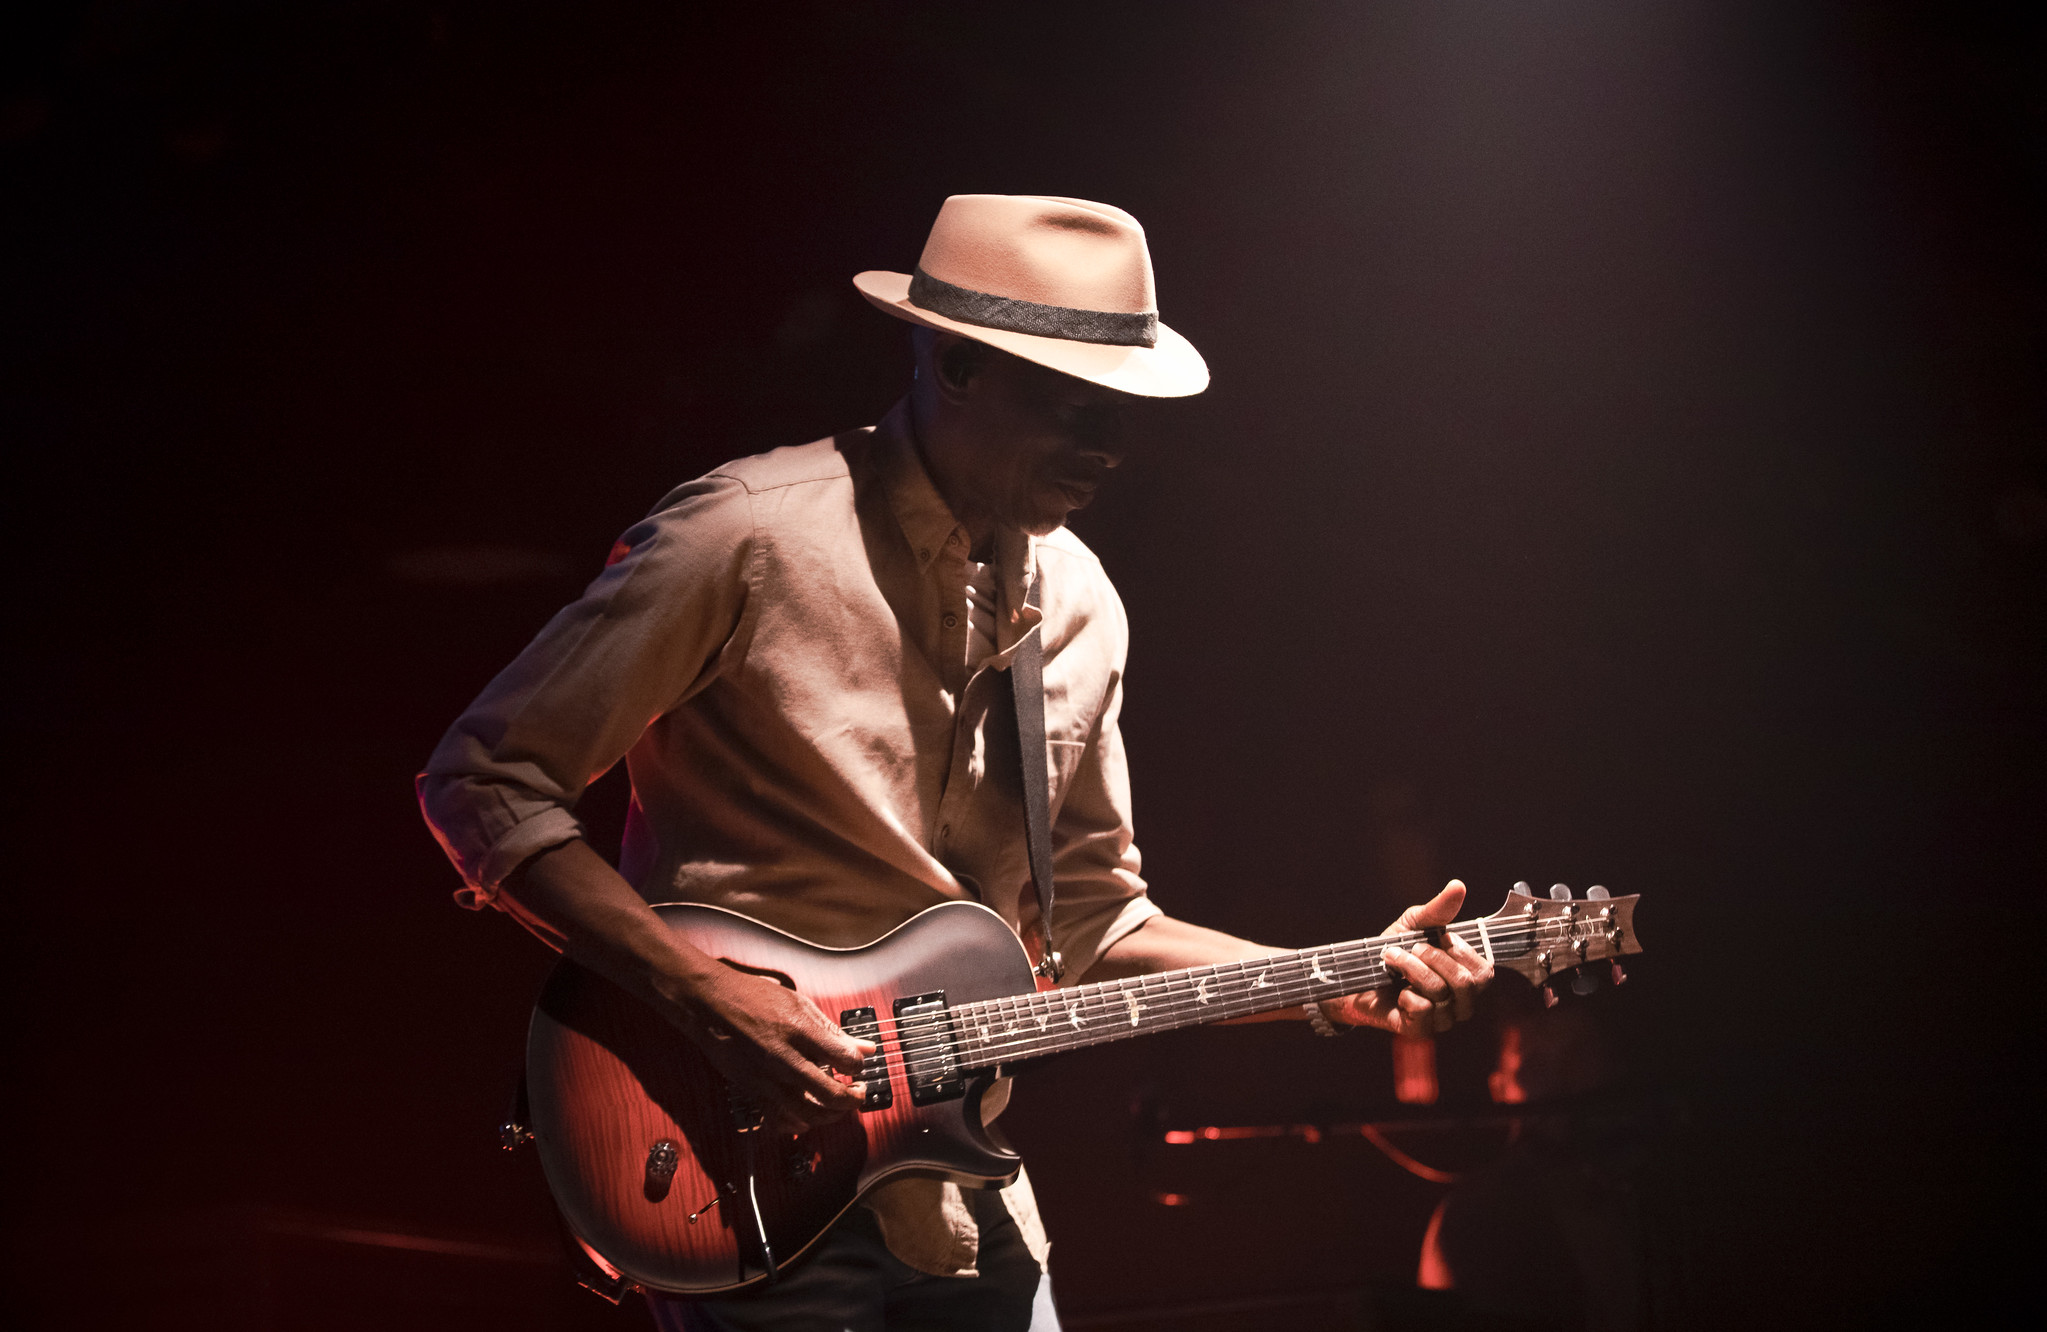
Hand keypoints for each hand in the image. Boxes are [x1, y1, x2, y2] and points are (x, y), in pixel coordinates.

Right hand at [668, 965, 877, 1133]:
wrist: (711, 1004)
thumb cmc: (754, 998)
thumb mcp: (799, 1004)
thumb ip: (832, 1030)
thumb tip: (865, 1047)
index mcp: (799, 1029)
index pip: (845, 1059)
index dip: (859, 1066)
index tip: (858, 1065)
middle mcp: (784, 1057)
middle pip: (830, 1094)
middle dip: (852, 1099)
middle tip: (858, 1093)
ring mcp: (767, 1078)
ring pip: (808, 1114)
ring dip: (830, 1116)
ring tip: (837, 1106)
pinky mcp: (752, 1090)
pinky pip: (780, 1120)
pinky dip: (798, 1124)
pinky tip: (807, 1116)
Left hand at [1322, 880, 1493, 1035]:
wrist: (1357, 975)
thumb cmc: (1393, 950)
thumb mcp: (1414, 925)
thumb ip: (1438, 910)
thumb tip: (1458, 886)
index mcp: (1468, 978)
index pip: (1485, 971)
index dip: (1460, 950)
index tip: (1436, 938)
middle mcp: (1461, 1003)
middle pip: (1466, 983)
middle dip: (1432, 957)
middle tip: (1410, 948)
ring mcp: (1443, 1019)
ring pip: (1440, 993)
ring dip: (1410, 969)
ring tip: (1392, 959)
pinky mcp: (1421, 1030)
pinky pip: (1423, 1010)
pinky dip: (1405, 995)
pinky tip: (1397, 992)